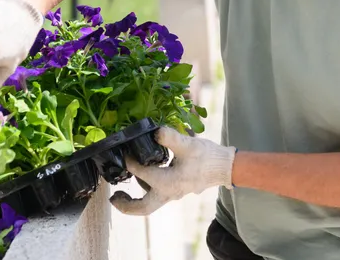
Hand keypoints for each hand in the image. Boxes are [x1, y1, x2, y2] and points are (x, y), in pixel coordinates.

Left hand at [109, 127, 235, 215]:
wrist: (226, 167)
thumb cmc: (207, 157)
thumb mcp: (188, 144)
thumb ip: (170, 137)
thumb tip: (154, 131)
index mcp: (167, 183)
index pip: (141, 174)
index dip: (130, 163)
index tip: (124, 154)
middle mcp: (169, 193)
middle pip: (142, 208)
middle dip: (126, 205)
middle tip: (113, 197)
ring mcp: (174, 194)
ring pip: (149, 203)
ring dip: (135, 198)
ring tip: (125, 187)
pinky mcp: (178, 190)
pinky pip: (157, 195)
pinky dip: (147, 190)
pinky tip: (146, 176)